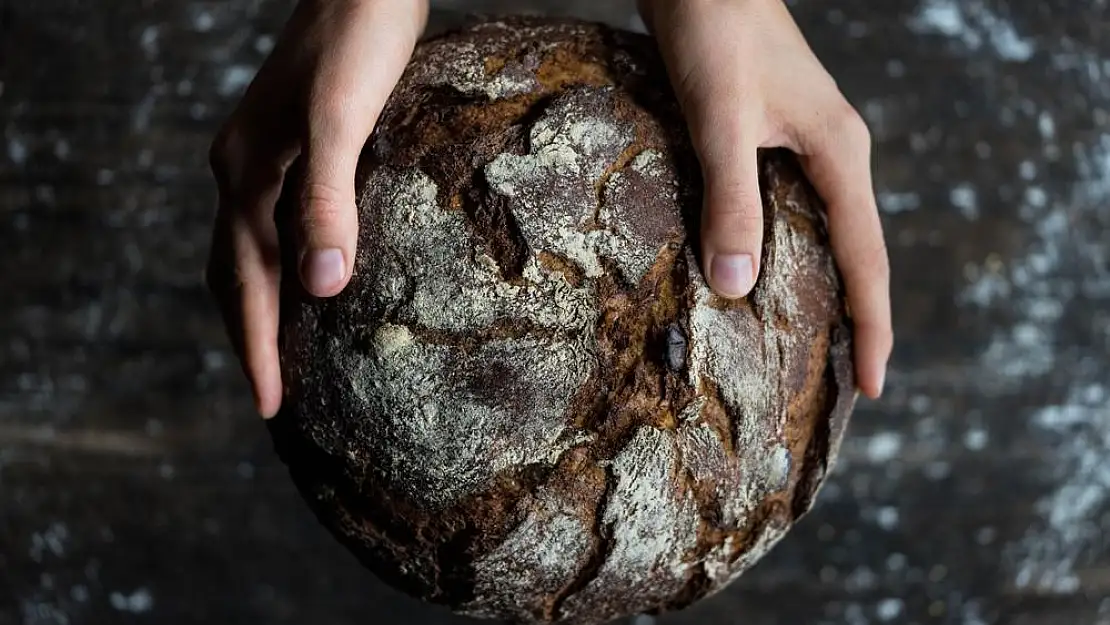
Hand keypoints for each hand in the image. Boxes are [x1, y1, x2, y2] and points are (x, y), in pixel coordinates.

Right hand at [206, 0, 427, 416]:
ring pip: (252, 252)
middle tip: (272, 400)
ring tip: (284, 356)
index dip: (257, 348)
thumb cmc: (358, 40)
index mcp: (246, 174)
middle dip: (250, 339)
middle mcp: (243, 171)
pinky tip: (317, 278)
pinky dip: (287, 267)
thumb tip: (321, 288)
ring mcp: (266, 159)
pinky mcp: (296, 149)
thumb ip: (326, 197)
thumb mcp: (341, 118)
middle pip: (234, 274)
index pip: (244, 282)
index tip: (270, 407)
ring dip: (263, 307)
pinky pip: (278, 226)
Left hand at [639, 0, 892, 397]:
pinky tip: (761, 274)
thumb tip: (736, 287)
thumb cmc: (718, 32)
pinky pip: (790, 211)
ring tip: (810, 346)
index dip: (873, 327)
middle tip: (845, 384)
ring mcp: (805, 145)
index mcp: (839, 155)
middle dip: (855, 319)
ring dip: (821, 288)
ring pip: (823, 233)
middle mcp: (833, 155)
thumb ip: (730, 199)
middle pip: (856, 253)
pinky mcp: (773, 138)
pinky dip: (784, 251)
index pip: (867, 260)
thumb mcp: (722, 120)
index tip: (874, 387)